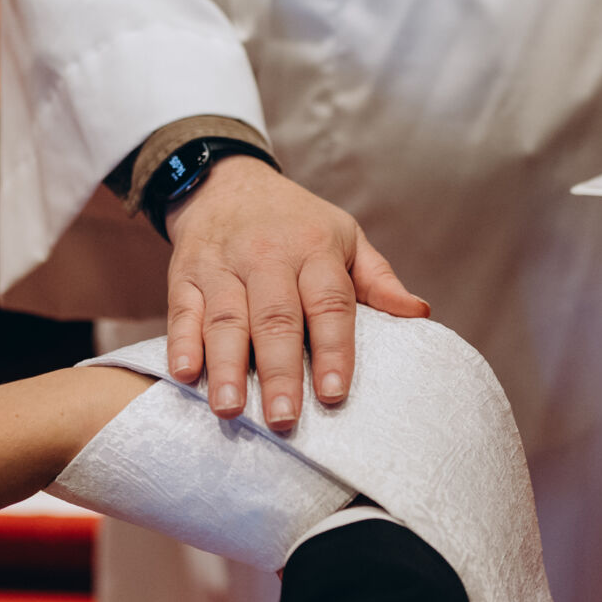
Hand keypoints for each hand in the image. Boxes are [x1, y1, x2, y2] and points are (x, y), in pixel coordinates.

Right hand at [163, 156, 428, 430]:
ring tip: (230, 410)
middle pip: (275, 319)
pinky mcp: (186, 275)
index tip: (336, 394)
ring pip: (226, 319)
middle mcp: (267, 257)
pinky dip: (182, 343)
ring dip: (226, 367)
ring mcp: (223, 266)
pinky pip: (183, 311)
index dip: (334, 349)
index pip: (329, 304)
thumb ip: (378, 281)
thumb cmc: (296, 222)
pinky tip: (186, 375)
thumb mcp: (345, 237)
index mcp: (315, 250)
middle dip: (280, 371)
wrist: (226, 181)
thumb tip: (419, 315)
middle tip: (285, 420)